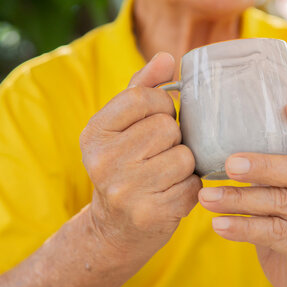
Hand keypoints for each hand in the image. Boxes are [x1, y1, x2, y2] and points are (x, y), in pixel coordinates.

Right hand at [80, 53, 201, 260]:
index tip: (159, 118)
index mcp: (94, 134)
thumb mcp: (122, 127)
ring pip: (184, 157)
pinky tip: (171, 194)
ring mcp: (125, 191)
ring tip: (166, 174)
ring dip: (183, 165)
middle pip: (167, 128)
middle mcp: (103, 162)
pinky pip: (192, 186)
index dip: (161, 105)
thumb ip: (142, 88)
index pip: (142, 98)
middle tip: (160, 153)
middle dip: (173, 138)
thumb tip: (167, 58)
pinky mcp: (150, 214)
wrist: (115, 228)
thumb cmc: (125, 166)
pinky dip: (189, 189)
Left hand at [198, 101, 286, 286]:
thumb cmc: (284, 222)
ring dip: (238, 200)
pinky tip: (218, 225)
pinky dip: (243, 228)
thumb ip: (262, 169)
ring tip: (205, 197)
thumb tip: (210, 140)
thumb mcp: (280, 191)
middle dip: (262, 165)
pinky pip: (274, 234)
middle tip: (228, 164)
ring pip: (279, 203)